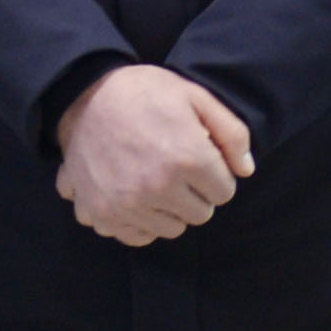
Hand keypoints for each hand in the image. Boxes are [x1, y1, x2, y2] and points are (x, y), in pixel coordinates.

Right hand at [56, 65, 252, 247]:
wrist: (84, 95)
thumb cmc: (145, 93)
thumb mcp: (195, 96)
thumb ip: (231, 133)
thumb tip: (246, 170)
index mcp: (187, 158)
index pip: (224, 192)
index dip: (216, 174)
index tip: (200, 159)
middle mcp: (158, 187)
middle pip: (200, 214)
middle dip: (196, 193)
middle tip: (178, 169)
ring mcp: (127, 204)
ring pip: (172, 229)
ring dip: (170, 209)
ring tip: (154, 178)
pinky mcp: (102, 214)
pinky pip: (137, 237)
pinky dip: (140, 221)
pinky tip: (134, 193)